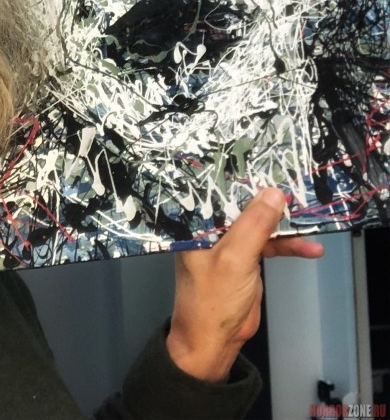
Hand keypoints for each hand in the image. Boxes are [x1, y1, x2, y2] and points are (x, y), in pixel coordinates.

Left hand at [166, 187, 324, 382]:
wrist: (215, 341)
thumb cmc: (212, 299)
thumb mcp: (235, 258)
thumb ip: (254, 225)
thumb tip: (273, 193)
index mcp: (195, 224)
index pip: (215, 191)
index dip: (239, 177)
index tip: (264, 164)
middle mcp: (209, 229)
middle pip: (241, 206)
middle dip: (266, 199)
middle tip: (294, 186)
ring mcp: (228, 244)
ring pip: (259, 224)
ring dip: (284, 225)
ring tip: (310, 220)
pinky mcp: (245, 259)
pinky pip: (269, 245)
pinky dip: (289, 246)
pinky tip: (311, 249)